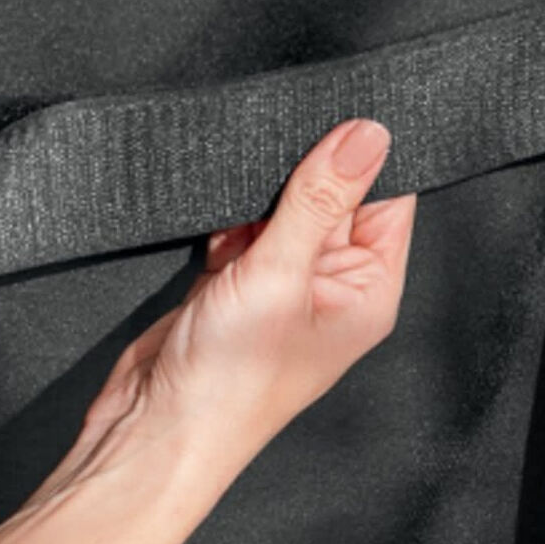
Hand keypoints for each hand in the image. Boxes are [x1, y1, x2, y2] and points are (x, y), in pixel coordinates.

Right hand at [23, 117, 414, 508]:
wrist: (153, 428)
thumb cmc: (228, 385)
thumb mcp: (280, 275)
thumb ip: (320, 199)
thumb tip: (365, 136)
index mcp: (367, 290)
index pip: (390, 201)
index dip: (370, 157)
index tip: (344, 115)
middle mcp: (331, 285)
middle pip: (335, 197)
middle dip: (304, 177)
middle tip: (279, 174)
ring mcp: (283, 282)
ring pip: (285, 207)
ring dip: (261, 200)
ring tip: (244, 225)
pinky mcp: (239, 281)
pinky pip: (245, 227)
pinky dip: (229, 223)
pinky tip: (220, 248)